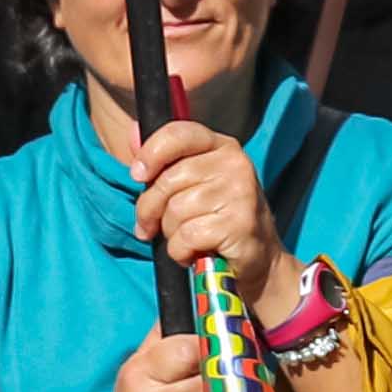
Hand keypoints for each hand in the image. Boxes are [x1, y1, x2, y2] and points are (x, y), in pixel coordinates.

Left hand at [128, 118, 290, 327]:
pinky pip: (186, 236)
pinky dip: (181, 251)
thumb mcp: (195, 183)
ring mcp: (240, 193)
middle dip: (150, 209)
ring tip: (186, 239)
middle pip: (168, 180)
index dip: (150, 153)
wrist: (258, 258)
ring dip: (170, 233)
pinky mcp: (240, 224)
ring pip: (175, 211)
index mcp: (221, 146)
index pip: (178, 134)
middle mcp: (234, 163)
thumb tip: (132, 132)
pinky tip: (194, 252)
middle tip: (150, 226)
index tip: (137, 175)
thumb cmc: (219, 218)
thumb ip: (164, 160)